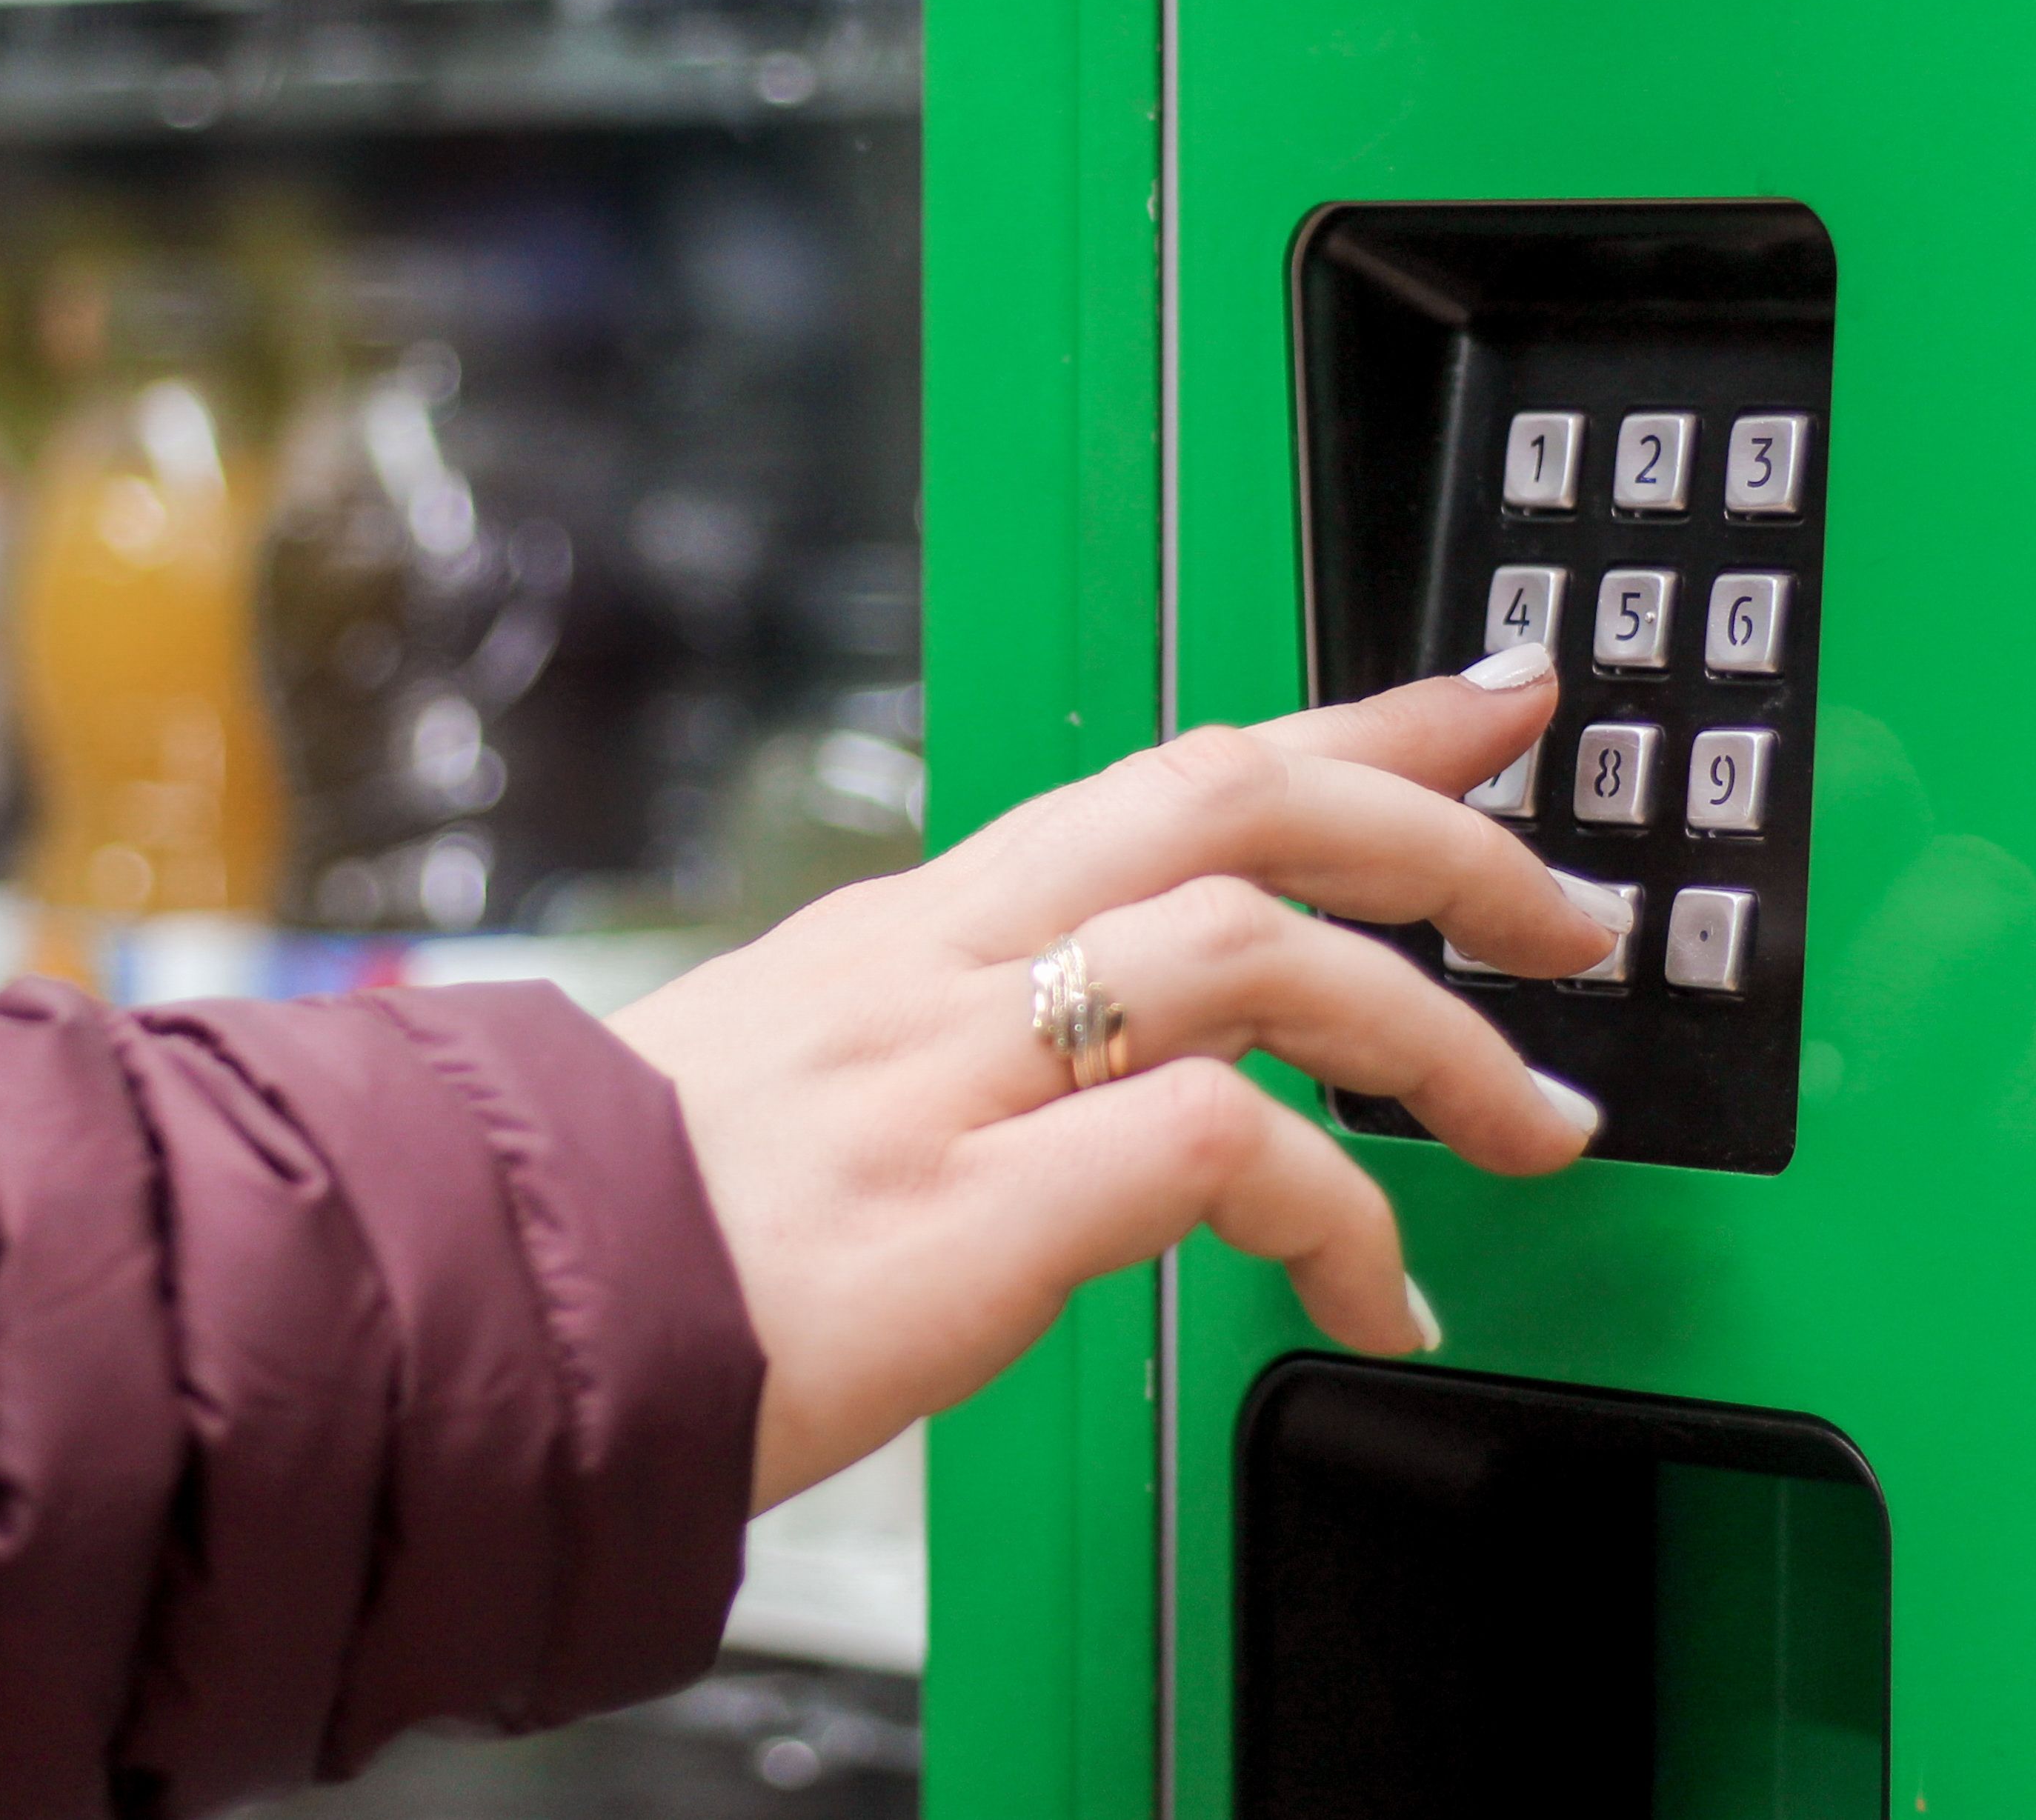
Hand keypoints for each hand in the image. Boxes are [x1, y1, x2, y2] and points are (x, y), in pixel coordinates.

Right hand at [610, 655, 1619, 1511]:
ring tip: (1536, 1125)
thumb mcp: (779, 1094)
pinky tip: (1382, 1293)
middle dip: (1437, 827)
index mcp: (901, 934)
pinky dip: (1344, 1216)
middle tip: (1571, 903)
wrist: (464, 1328)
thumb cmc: (612, 1239)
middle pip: (1234, 804)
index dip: (1347, 731)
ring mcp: (950, 1079)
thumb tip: (1064, 1082)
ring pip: (1260, 954)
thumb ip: (931, 1059)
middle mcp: (933, 968)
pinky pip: (1223, 1156)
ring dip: (1442, 1033)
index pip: (1162, 778)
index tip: (1477, 706)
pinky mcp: (967, 1214)